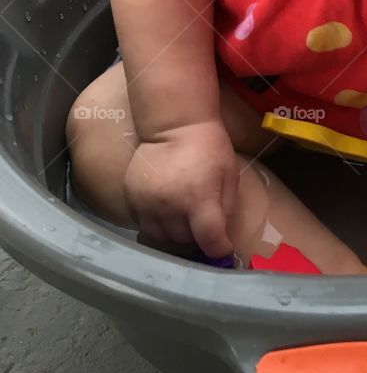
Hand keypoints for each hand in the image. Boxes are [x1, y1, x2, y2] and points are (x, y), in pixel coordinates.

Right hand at [123, 120, 239, 258]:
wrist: (174, 124)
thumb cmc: (209, 147)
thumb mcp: (229, 175)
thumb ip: (226, 209)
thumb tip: (221, 237)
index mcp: (199, 199)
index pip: (210, 241)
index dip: (219, 249)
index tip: (223, 248)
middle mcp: (169, 206)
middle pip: (184, 241)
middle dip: (196, 237)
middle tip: (202, 224)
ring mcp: (146, 204)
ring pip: (162, 238)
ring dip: (175, 233)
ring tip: (183, 218)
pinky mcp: (131, 199)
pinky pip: (145, 225)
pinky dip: (157, 223)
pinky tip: (166, 210)